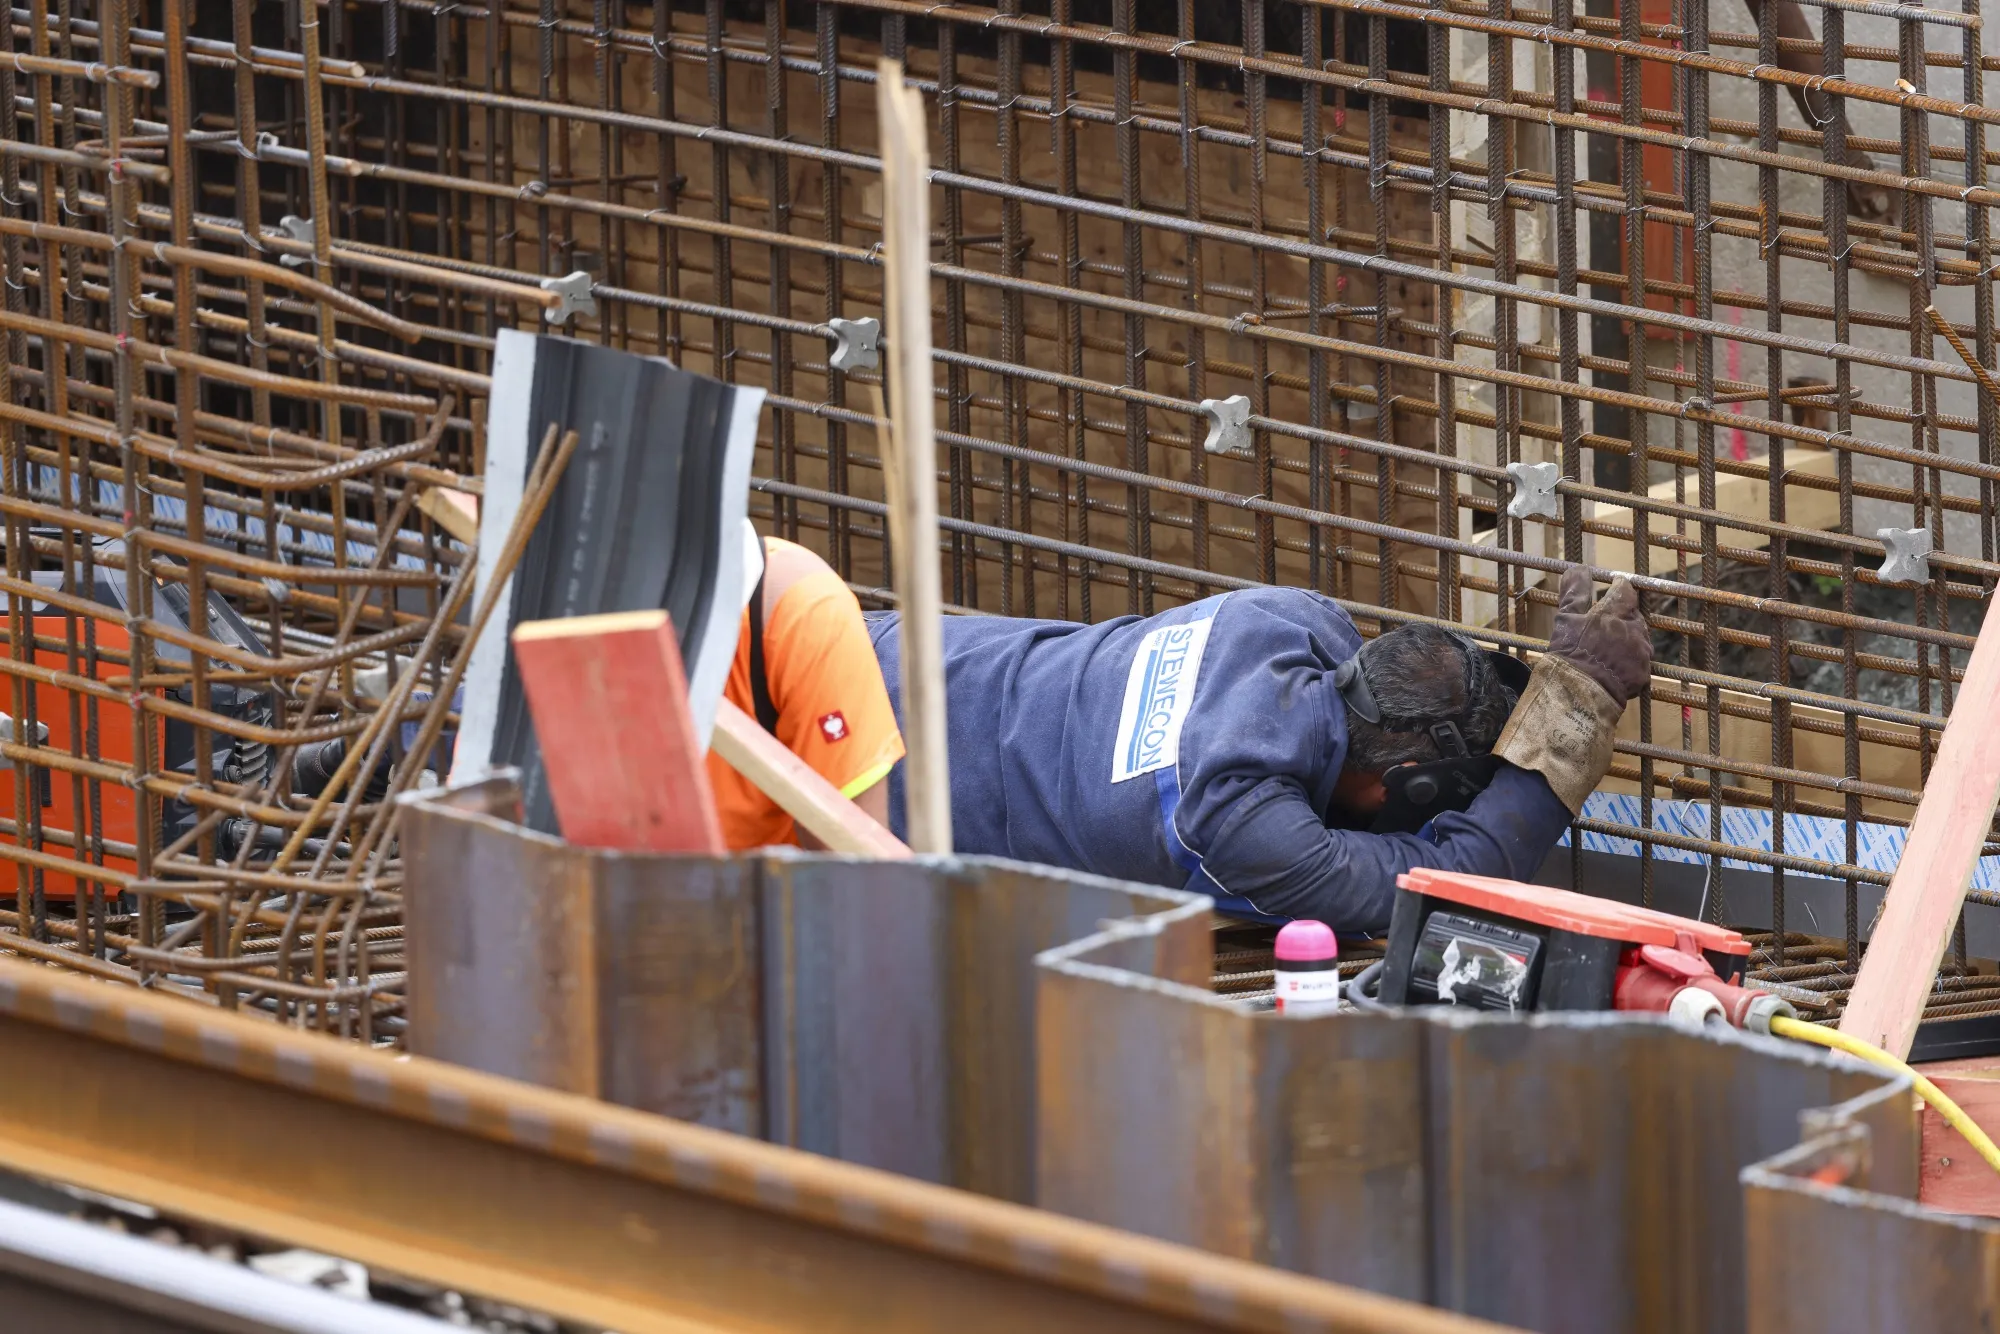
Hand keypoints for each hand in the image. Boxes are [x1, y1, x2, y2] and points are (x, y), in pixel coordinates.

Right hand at [1547, 568, 1651, 709]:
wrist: (1580, 692)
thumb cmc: (1571, 652)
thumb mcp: (1566, 619)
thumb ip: (1574, 593)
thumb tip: (1577, 569)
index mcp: (1615, 612)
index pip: (1625, 591)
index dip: (1620, 587)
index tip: (1616, 584)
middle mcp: (1633, 628)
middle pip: (1634, 615)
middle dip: (1623, 616)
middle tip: (1608, 622)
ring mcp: (1641, 652)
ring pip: (1639, 638)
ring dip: (1628, 638)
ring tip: (1610, 647)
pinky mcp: (1643, 673)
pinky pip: (1639, 662)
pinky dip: (1629, 661)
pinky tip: (1614, 666)